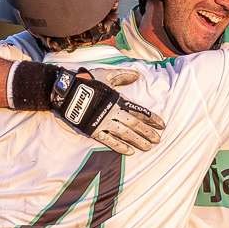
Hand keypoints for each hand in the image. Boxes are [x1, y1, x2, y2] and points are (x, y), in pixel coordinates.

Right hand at [48, 68, 166, 154]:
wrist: (66, 92)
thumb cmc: (87, 82)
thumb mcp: (106, 75)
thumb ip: (122, 76)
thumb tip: (137, 75)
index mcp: (118, 100)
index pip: (139, 111)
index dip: (151, 118)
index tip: (162, 125)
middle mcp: (114, 113)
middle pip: (135, 124)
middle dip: (147, 132)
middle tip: (158, 140)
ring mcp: (104, 123)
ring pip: (125, 134)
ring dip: (138, 141)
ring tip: (148, 147)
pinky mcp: (94, 131)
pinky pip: (109, 141)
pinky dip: (120, 146)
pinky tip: (129, 151)